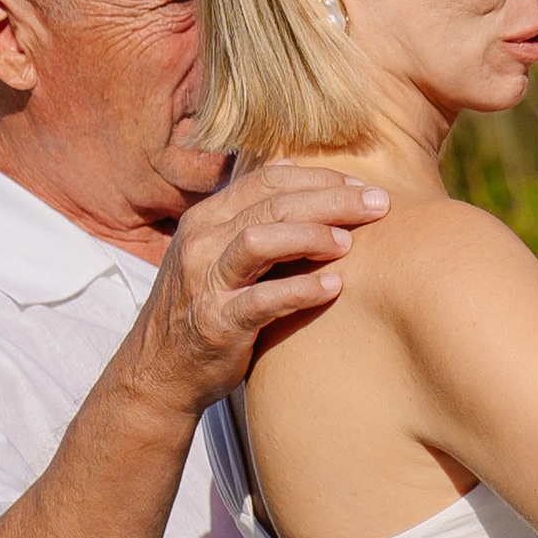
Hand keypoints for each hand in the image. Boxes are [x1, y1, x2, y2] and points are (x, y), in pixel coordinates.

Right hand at [128, 164, 390, 420]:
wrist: (159, 372)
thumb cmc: (205, 305)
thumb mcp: (217, 250)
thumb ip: (251, 213)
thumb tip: (293, 164)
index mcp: (206, 218)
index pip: (268, 178)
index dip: (320, 177)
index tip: (361, 185)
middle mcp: (202, 242)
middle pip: (273, 203)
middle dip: (332, 199)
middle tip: (378, 205)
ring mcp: (206, 282)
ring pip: (260, 240)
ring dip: (312, 236)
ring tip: (348, 244)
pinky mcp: (216, 323)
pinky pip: (262, 300)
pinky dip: (301, 289)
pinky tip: (334, 286)